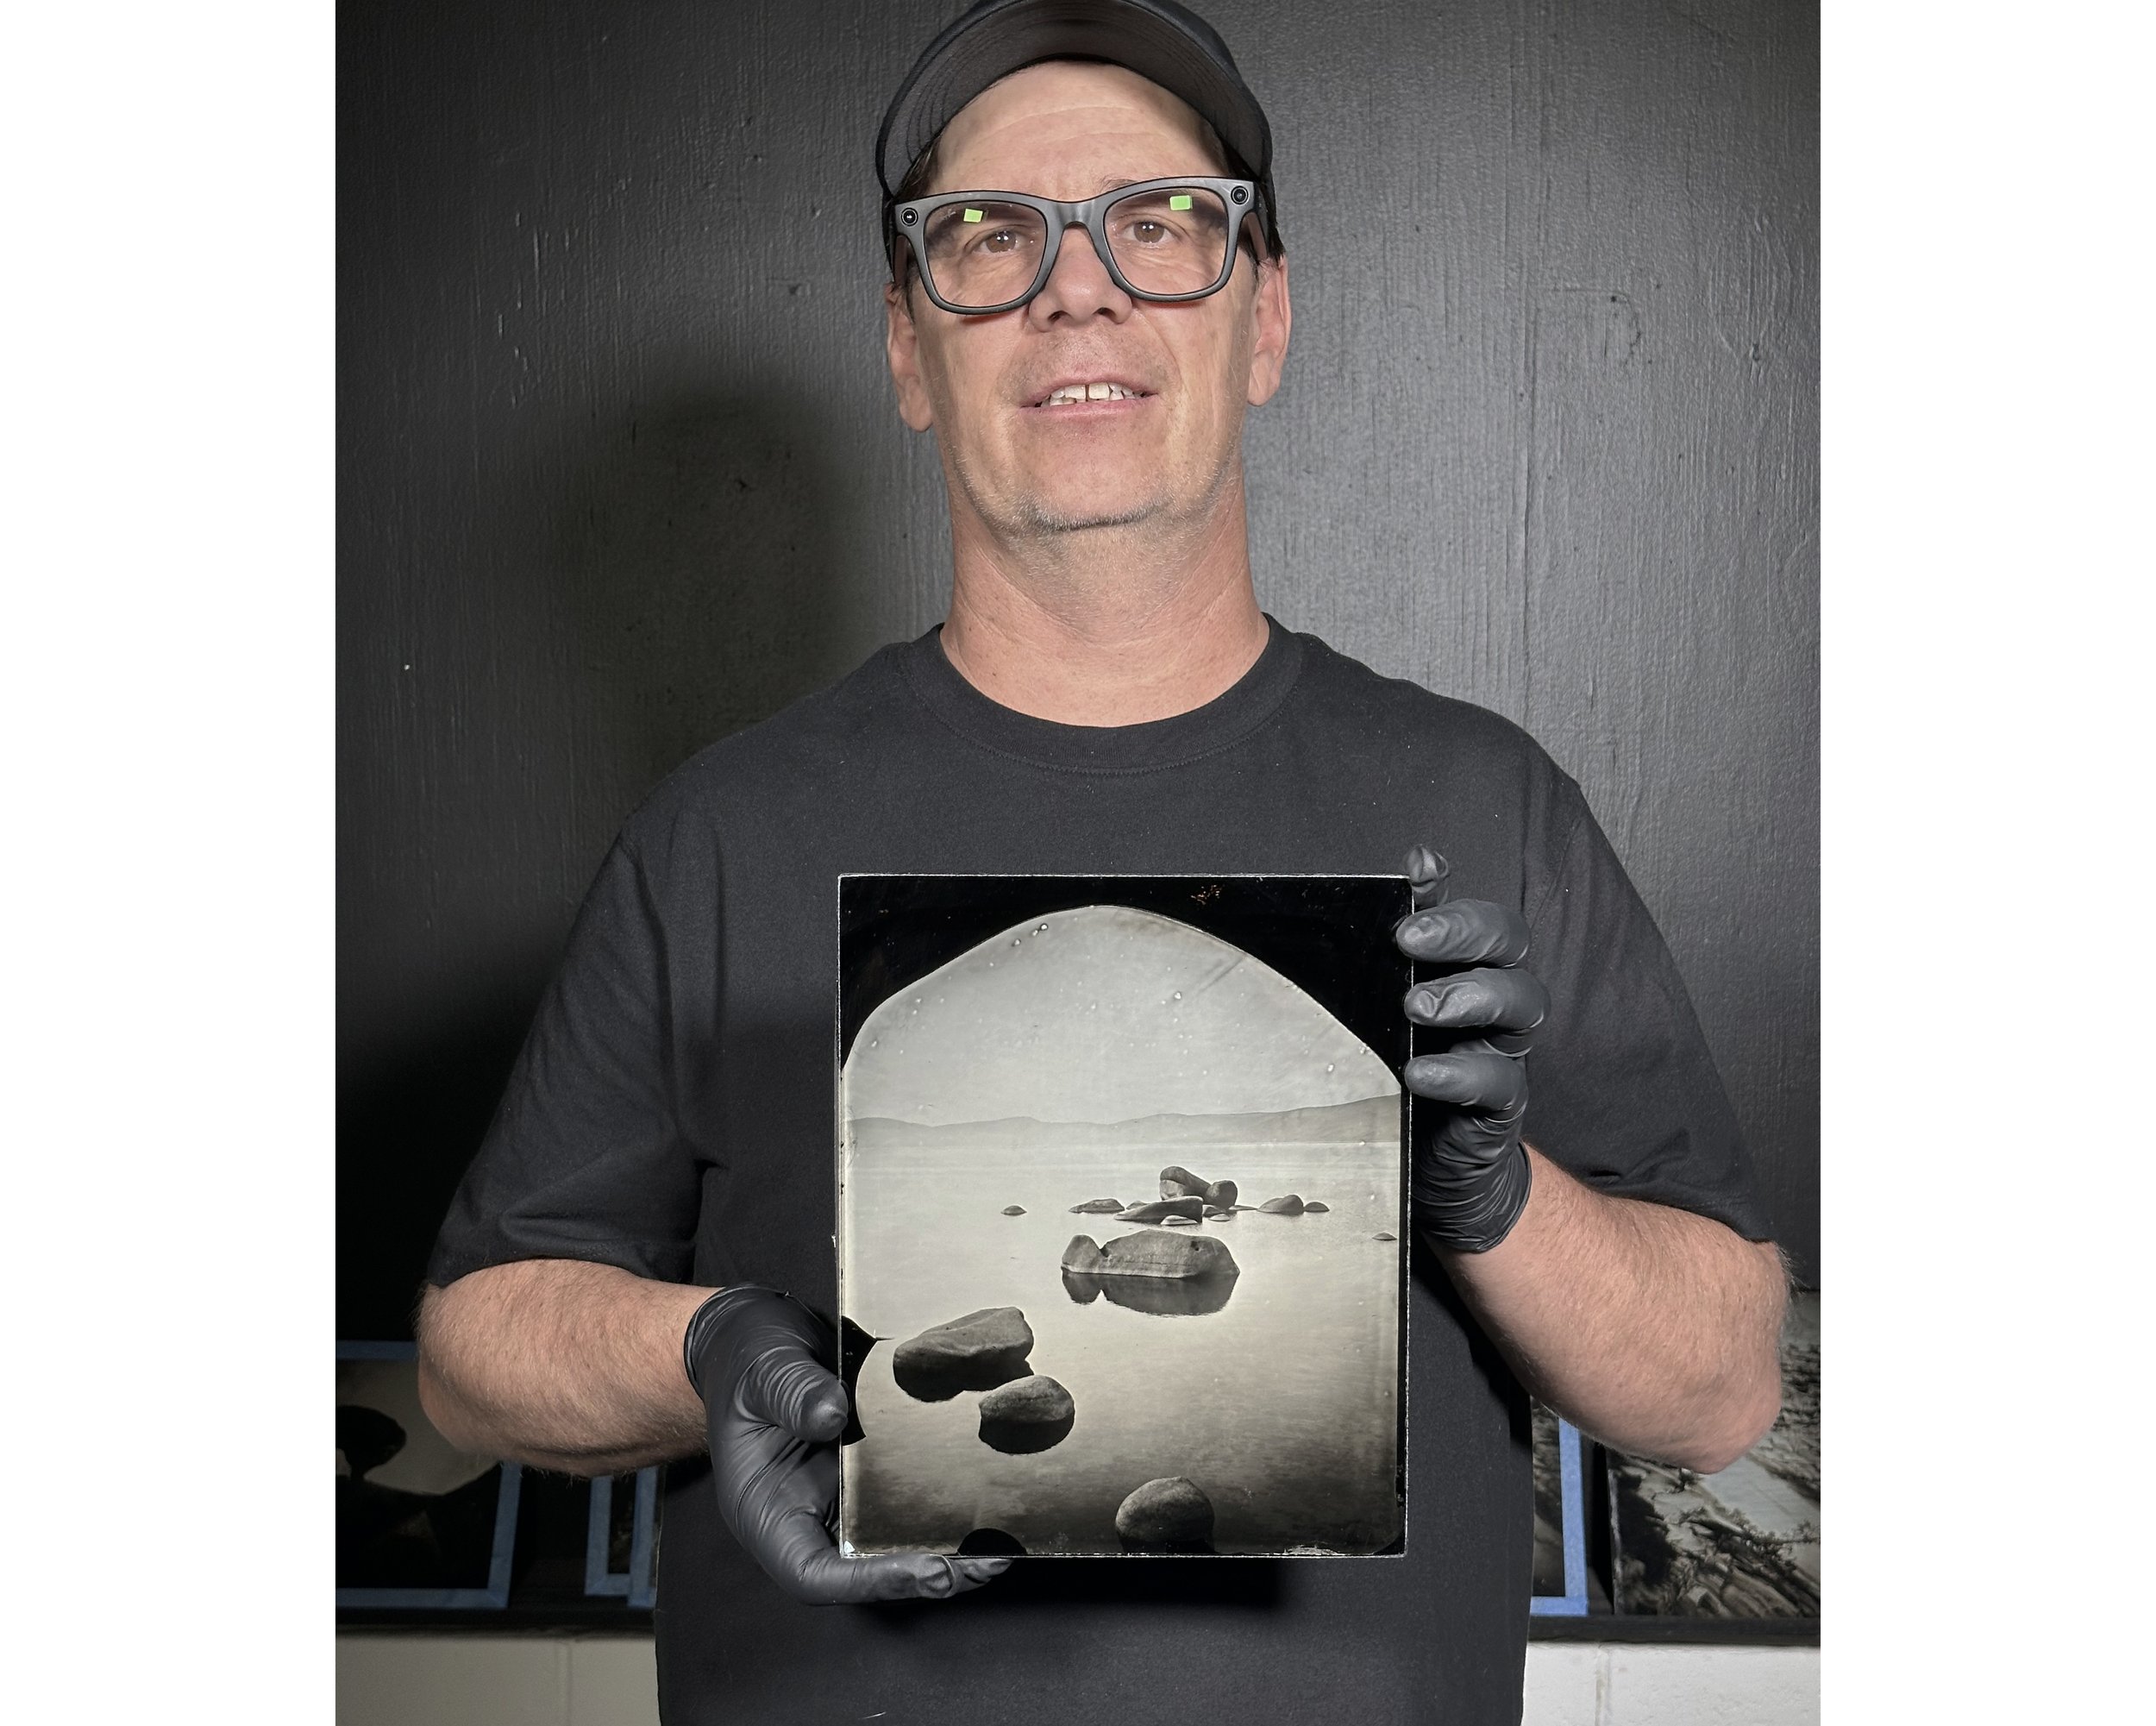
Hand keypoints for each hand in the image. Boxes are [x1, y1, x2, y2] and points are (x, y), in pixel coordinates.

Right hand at [682, 1286, 1011, 1602]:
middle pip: (865, 1568)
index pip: (812, 1573)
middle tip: (983, 1562)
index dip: (870, 1581)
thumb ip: (792, 1392)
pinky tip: (991, 1493)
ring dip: (946, 1548)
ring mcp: (841, 1498)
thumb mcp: (763, 1368)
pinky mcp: (870, 1473)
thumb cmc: (747, 1359)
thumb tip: (833, 1414)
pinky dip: (947, 1503)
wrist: (759, 1335)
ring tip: (1001, 1542)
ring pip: (893, 1541)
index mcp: (766, 1510)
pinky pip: (908, 1499)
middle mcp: (807, 1516)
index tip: (926, 1569)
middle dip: (926, 1574)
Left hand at [1395, 846, 1548, 1252]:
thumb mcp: (1389, 1011)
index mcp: (1470, 973)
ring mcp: (1504, 1053)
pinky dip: (1458, 1073)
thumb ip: (1391, 959)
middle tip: (1409, 941)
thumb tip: (1384, 898)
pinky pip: (1498, 1083)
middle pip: (1510, 949)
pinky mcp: (1501, 1107)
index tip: (1416, 870)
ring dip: (1470, 996)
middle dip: (1464, 934)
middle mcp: (1496, 1005)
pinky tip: (1419, 1072)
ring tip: (1417, 1006)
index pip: (1478, 919)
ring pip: (1522, 1005)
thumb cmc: (1409, 1072)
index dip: (1452, 892)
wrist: (1436, 1165)